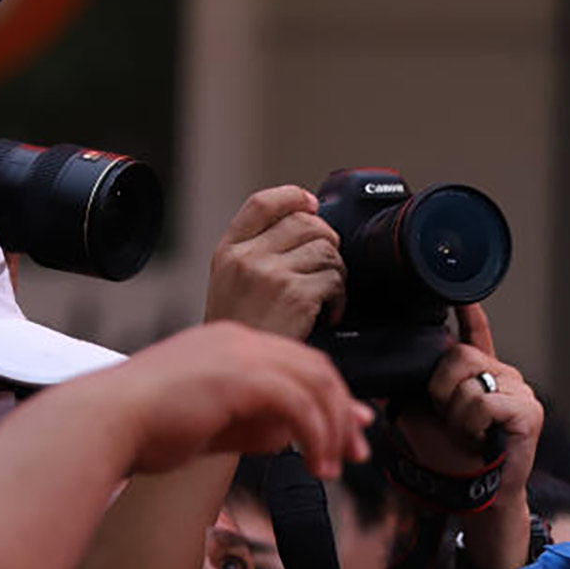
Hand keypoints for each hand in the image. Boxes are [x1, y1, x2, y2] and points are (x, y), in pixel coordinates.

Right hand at [80, 321, 371, 479]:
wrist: (100, 425)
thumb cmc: (143, 430)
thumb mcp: (213, 427)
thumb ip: (255, 425)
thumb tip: (294, 437)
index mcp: (229, 344)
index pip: (298, 363)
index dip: (331, 397)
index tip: (352, 429)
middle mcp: (239, 340)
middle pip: (316, 368)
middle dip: (344, 412)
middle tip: (358, 451)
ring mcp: (239, 353)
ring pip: (316, 383)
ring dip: (334, 428)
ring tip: (334, 467)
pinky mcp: (240, 377)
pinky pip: (300, 403)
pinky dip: (317, 434)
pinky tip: (315, 463)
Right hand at [205, 186, 345, 338]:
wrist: (241, 371)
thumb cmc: (243, 330)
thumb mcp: (231, 281)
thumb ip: (258, 250)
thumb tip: (306, 219)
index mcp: (229, 249)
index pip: (262, 203)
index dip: (294, 197)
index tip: (312, 204)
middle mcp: (247, 257)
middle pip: (306, 222)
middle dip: (327, 240)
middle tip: (327, 264)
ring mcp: (270, 274)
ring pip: (326, 249)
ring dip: (337, 271)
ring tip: (328, 293)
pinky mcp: (295, 294)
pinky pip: (334, 279)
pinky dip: (340, 296)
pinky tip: (329, 312)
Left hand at [408, 303, 542, 500]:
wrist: (476, 497)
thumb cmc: (451, 461)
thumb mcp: (419, 418)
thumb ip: (410, 391)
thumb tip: (384, 374)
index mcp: (480, 375)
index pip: (476, 334)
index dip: (469, 314)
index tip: (462, 297)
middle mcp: (503, 376)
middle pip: (460, 355)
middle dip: (442, 389)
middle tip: (449, 418)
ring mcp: (519, 391)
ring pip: (470, 382)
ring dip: (456, 415)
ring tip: (467, 435)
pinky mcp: (528, 411)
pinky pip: (484, 403)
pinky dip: (472, 424)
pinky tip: (481, 439)